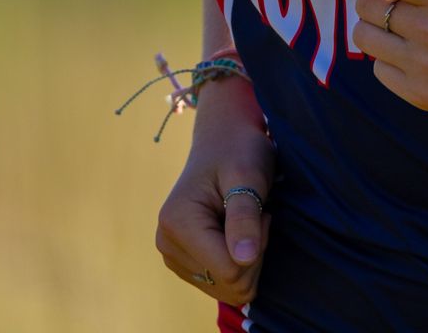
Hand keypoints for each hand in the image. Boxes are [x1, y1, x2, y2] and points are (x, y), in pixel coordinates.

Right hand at [154, 77, 274, 306]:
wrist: (224, 140)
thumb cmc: (239, 151)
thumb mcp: (248, 175)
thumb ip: (244, 217)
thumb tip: (243, 259)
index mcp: (177, 223)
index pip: (230, 270)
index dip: (257, 246)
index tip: (260, 211)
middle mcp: (166, 243)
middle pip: (229, 283)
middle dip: (254, 253)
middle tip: (256, 213)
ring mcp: (173, 255)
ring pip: (228, 288)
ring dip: (248, 258)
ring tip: (245, 219)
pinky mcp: (183, 261)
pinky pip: (222, 283)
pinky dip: (238, 261)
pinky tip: (236, 232)